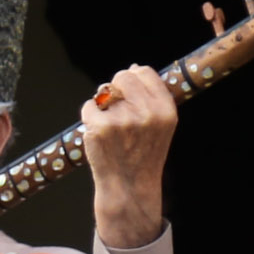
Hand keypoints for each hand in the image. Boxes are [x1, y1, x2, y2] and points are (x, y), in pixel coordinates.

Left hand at [81, 65, 175, 249]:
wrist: (128, 185)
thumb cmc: (143, 153)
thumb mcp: (161, 125)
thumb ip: (151, 97)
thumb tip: (133, 68)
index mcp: (165, 110)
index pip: (144, 72)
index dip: (133, 78)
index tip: (130, 93)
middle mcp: (146, 113)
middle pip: (121, 77)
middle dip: (116, 88)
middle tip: (117, 109)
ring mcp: (121, 119)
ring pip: (103, 91)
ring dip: (102, 104)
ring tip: (111, 125)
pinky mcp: (99, 127)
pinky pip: (89, 106)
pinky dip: (90, 116)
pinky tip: (100, 132)